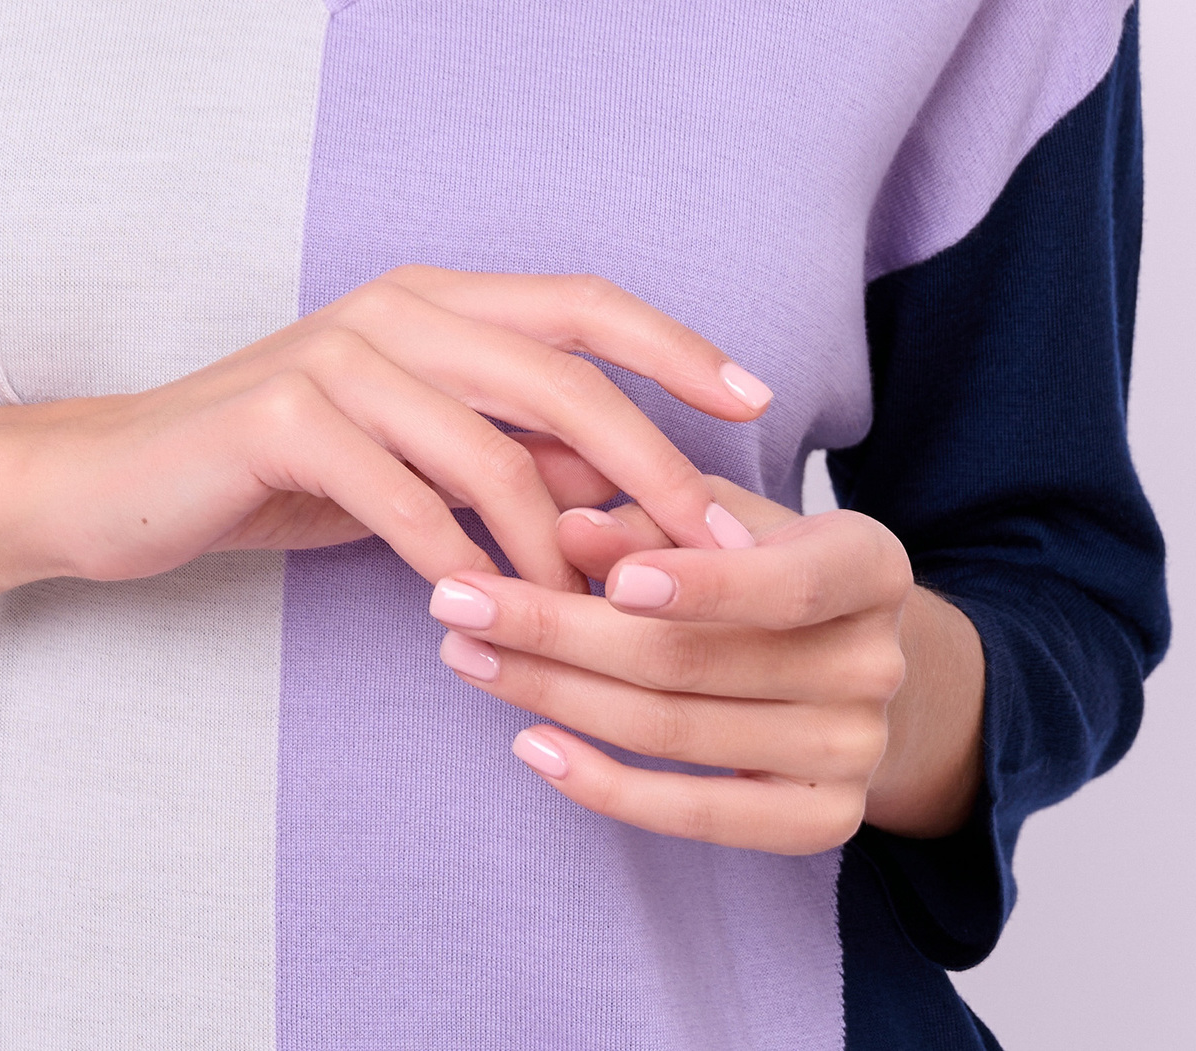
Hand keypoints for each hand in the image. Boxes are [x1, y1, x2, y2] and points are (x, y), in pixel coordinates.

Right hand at [0, 271, 770, 684]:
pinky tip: (474, 617)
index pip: (582, 302)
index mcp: (433, 297)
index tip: (760, 404)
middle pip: (561, 373)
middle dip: (650, 464)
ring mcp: (338, 356)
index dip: (676, 347)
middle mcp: (394, 306)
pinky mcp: (286, 418)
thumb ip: (507, 448)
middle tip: (711, 549)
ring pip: (493, 449)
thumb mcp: (409, 448)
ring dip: (553, 546)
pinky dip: (456, 567)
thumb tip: (633, 498)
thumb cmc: (279, 466)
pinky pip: (408, 502)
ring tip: (584, 617)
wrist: (119, 478)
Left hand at [428, 476, 985, 853]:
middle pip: (696, 660)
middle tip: (454, 600)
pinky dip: (607, 785)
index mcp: (872, 564)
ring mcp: (855, 752)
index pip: (782, 581)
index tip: (570, 545)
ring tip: (466, 656)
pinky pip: (700, 814)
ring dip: (554, 695)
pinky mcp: (822, 823)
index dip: (689, 579)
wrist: (853, 659)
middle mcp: (877, 664)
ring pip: (676, 729)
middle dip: (558, 628)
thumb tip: (569, 529)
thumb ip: (648, 508)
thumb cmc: (763, 559)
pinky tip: (531, 744)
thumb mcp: (718, 510)